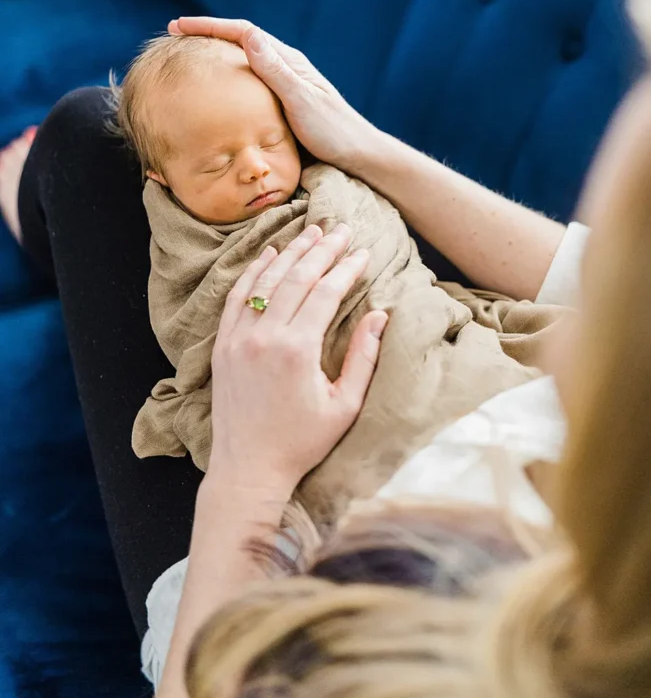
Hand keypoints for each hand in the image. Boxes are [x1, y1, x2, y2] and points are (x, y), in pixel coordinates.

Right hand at [169, 16, 379, 173]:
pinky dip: (227, 76)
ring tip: (188, 56)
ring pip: (243, 60)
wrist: (357, 155)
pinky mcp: (283, 102)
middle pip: (240, 41)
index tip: (178, 27)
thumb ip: (276, 71)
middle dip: (207, 35)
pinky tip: (216, 88)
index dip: (209, 27)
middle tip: (175, 37)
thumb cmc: (333, 132)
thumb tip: (249, 36)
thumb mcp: (301, 101)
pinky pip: (248, 81)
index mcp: (288, 61)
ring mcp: (285, 84)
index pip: (243, 32)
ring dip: (215, 53)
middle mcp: (285, 67)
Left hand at [207, 222, 387, 494]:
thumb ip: (364, 357)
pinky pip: (236, 297)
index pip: (325, 293)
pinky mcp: (222, 346)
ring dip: (289, 252)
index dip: (345, 268)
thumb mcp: (344, 405)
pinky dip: (253, 272)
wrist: (248, 468)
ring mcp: (238, 339)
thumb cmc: (301, 442)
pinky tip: (268, 254)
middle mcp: (264, 337)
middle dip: (322, 250)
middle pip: (296, 278)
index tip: (362, 251)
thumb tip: (380, 314)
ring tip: (311, 232)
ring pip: (265, 281)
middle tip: (340, 229)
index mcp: (297, 350)